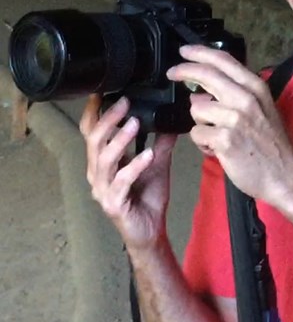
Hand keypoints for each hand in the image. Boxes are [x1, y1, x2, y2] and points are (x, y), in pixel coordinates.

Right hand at [80, 94, 176, 250]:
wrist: (151, 231)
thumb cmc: (148, 197)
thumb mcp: (158, 162)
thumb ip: (162, 141)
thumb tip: (172, 117)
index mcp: (103, 161)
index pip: (91, 131)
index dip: (94, 111)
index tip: (105, 90)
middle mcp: (97, 173)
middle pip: (94, 140)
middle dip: (108, 119)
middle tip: (126, 103)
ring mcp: (103, 189)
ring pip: (104, 158)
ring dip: (119, 139)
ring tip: (135, 124)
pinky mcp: (113, 203)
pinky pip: (121, 181)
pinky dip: (135, 166)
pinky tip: (149, 155)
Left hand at [167, 45, 292, 207]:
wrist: (286, 174)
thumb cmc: (272, 144)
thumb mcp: (261, 109)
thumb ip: (235, 95)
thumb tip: (202, 92)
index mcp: (255, 87)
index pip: (223, 60)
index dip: (200, 52)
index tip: (185, 50)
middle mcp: (245, 98)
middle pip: (206, 74)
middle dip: (184, 70)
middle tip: (173, 73)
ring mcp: (235, 118)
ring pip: (196, 109)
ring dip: (200, 123)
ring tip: (216, 136)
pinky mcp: (225, 139)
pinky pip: (196, 133)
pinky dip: (202, 143)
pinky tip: (217, 149)